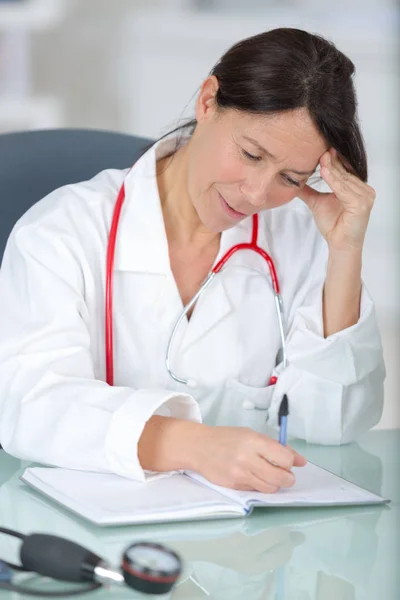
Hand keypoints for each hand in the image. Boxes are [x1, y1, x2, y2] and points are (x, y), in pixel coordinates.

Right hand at [192, 425, 306, 492]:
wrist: (199, 447)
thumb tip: (301, 461)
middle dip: (288, 478)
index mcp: (253, 441)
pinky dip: (261, 486)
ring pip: (270, 488)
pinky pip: (256, 490)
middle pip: (280, 477)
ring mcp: (240, 475)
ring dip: (276, 484)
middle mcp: (247, 459)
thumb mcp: (252, 435)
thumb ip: (276, 447)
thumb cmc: (227, 438)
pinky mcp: (234, 486)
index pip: (284, 458)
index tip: (288, 460)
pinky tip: (255, 476)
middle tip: (286, 474)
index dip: (291, 461)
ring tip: (271, 475)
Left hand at [298, 147, 375, 251]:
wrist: (339, 244)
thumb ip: (308, 191)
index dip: (333, 160)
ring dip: (332, 169)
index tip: (321, 148)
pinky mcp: (362, 204)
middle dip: (331, 162)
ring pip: (344, 180)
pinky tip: (325, 171)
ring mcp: (365, 197)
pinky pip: (345, 190)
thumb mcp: (317, 202)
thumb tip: (294, 181)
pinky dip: (334, 181)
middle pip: (345, 173)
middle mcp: (364, 190)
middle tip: (320, 148)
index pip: (344, 170)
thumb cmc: (333, 225)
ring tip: (321, 158)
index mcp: (357, 188)